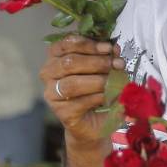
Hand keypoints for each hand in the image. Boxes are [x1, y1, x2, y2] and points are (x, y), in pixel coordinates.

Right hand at [39, 35, 123, 151]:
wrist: (95, 123)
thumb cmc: (97, 91)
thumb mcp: (104, 70)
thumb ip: (107, 57)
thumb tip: (114, 48)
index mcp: (56, 56)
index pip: (66, 44)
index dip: (88, 44)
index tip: (108, 47)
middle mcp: (48, 73)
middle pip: (69, 62)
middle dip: (97, 62)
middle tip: (117, 65)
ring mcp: (52, 93)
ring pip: (73, 83)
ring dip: (98, 81)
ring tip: (115, 82)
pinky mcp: (61, 112)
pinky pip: (80, 102)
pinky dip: (98, 97)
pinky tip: (108, 97)